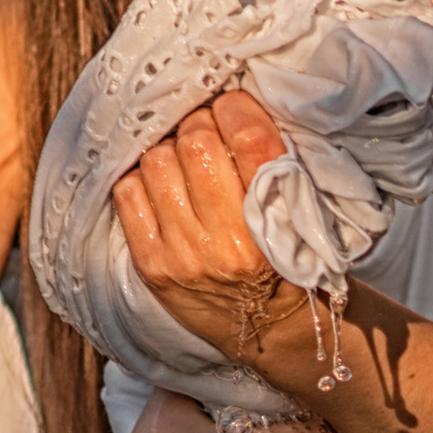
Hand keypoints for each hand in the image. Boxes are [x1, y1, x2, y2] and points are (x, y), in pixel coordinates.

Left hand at [111, 93, 296, 357]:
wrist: (269, 331)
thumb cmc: (290, 260)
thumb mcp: (304, 214)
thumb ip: (275, 161)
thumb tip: (229, 101)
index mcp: (278, 223)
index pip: (249, 137)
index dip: (236, 107)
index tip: (233, 106)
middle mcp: (231, 242)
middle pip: (197, 141)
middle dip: (200, 124)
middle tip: (207, 130)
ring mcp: (186, 255)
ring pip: (157, 160)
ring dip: (169, 150)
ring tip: (184, 160)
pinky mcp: (153, 266)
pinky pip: (128, 193)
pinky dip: (142, 179)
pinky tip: (161, 186)